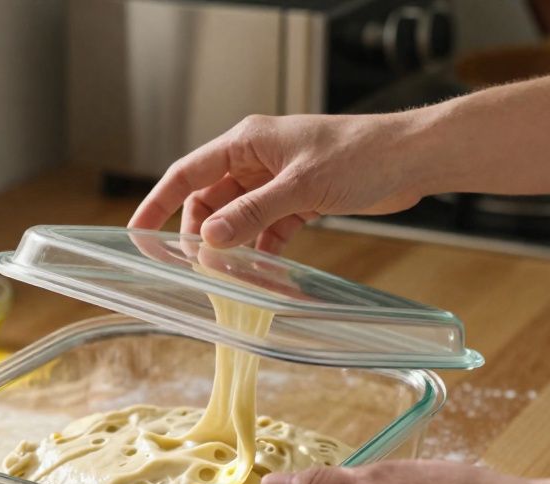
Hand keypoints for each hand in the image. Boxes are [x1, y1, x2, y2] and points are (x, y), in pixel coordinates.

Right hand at [128, 113, 425, 251]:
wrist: (411, 158)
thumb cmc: (360, 154)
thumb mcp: (300, 187)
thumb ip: (252, 213)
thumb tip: (208, 238)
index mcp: (247, 141)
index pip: (188, 173)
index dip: (159, 202)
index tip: (137, 231)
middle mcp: (257, 159)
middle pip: (209, 200)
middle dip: (198, 233)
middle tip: (189, 269)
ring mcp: (278, 181)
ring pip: (238, 218)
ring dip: (232, 245)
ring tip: (225, 277)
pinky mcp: (300, 200)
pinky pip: (268, 229)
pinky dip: (263, 250)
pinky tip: (262, 274)